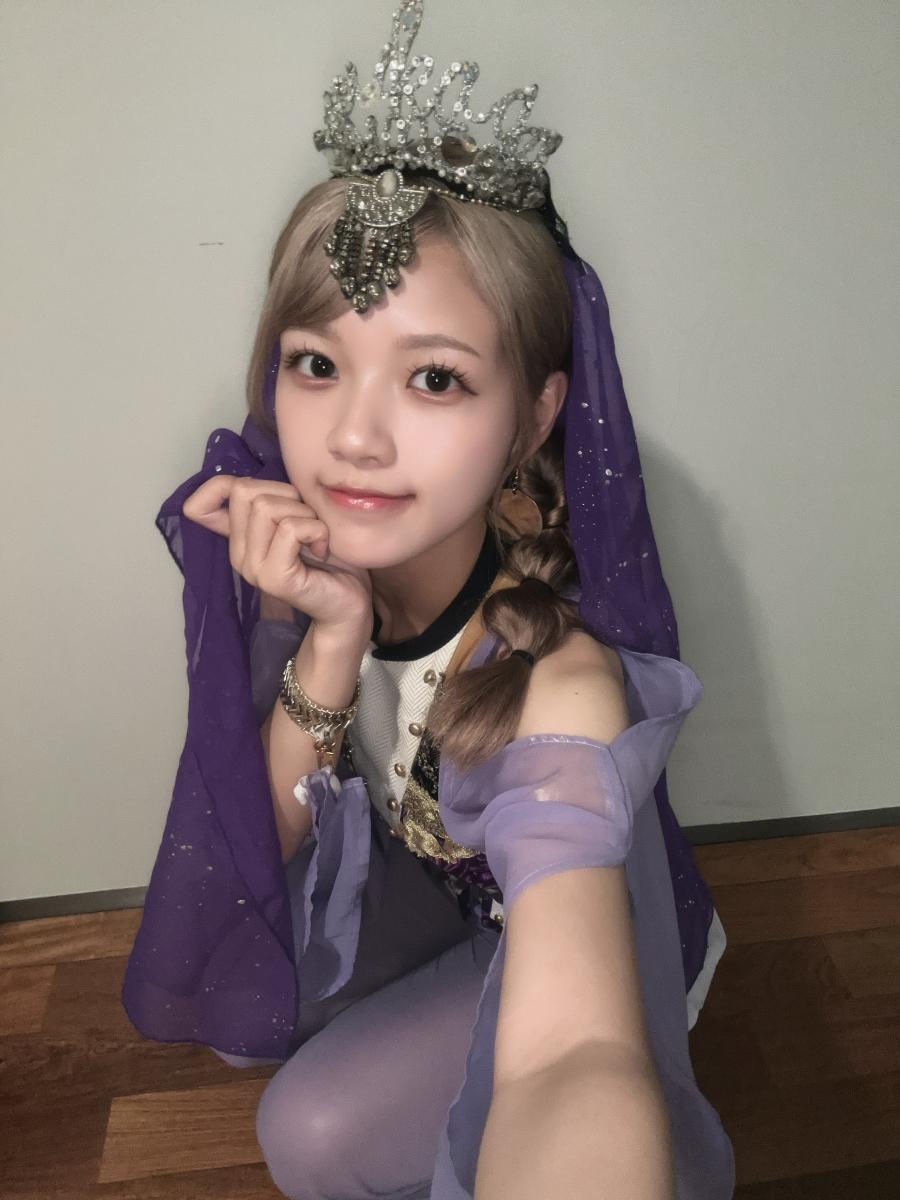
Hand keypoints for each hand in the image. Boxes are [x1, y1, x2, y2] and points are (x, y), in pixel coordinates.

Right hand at [182, 475, 372, 635]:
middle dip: (285, 493)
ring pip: (266, 507)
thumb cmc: (328, 556)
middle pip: (243, 491)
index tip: (264, 496)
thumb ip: (271, 502)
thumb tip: (247, 478)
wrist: (349, 601)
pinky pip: (291, 528)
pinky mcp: (274, 578)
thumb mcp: (296, 517)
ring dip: (304, 512)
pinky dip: (316, 529)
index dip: (218, 486)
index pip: (198, 507)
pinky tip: (321, 548)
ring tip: (315, 535)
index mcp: (239, 539)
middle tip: (307, 519)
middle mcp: (239, 555)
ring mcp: (253, 569)